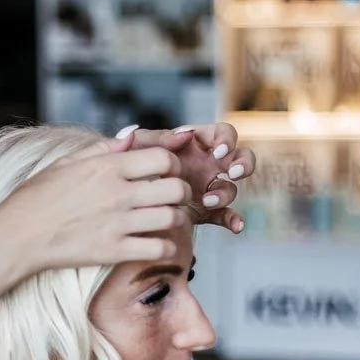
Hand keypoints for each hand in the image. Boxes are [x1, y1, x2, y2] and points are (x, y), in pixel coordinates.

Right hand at [0, 132, 190, 278]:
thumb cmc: (37, 197)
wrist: (17, 235)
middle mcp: (117, 193)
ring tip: (165, 221)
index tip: (165, 173)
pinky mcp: (115, 251)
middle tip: (172, 198)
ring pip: (173, 218)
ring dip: (175, 220)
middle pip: (176, 188)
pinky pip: (159, 248)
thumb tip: (132, 135)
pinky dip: (165, 247)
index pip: (163, 158)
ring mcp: (118, 223)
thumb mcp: (66, 162)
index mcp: (107, 167)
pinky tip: (154, 243)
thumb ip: (104, 148)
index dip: (172, 165)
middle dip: (181, 192)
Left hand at [117, 124, 253, 232]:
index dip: (226, 140)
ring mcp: (207, 187)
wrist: (117, 193)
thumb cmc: (128, 161)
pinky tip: (236, 226)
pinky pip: (225, 215)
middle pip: (239, 158)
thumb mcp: (139, 146)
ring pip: (230, 188)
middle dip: (243, 163)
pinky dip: (234, 220)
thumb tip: (184, 133)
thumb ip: (158, 138)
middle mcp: (206, 163)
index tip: (218, 151)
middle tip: (232, 172)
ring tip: (207, 200)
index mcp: (195, 143)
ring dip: (225, 193)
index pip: (222, 134)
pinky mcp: (204, 211)